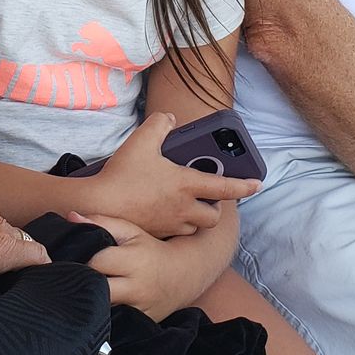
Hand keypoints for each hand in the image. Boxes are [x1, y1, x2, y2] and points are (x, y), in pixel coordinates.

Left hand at [71, 212, 188, 319]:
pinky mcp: (140, 323)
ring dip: (91, 300)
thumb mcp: (130, 231)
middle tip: (74, 279)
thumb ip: (101, 222)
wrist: (182, 276)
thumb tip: (70, 216)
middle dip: (83, 284)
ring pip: (103, 309)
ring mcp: (139, 308)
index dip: (81, 261)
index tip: (74, 260)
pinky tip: (99, 307)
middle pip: (97, 289)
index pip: (96, 263)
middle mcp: (137, 287)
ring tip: (84, 291)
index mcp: (134, 260)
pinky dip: (104, 315)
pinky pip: (114, 322)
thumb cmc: (149, 250)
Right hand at [86, 112, 258, 237]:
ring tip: (185, 204)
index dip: (244, 185)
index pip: (225, 187)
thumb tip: (170, 120)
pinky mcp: (157, 234)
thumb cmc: (122, 174)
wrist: (98, 206)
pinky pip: (175, 233)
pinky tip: (163, 212)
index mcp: (185, 185)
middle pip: (214, 216)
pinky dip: (176, 224)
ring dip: (196, 218)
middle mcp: (183, 208)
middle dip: (215, 208)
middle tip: (206, 195)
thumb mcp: (142, 140)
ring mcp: (170, 224)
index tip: (256, 184)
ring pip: (195, 227)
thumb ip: (160, 124)